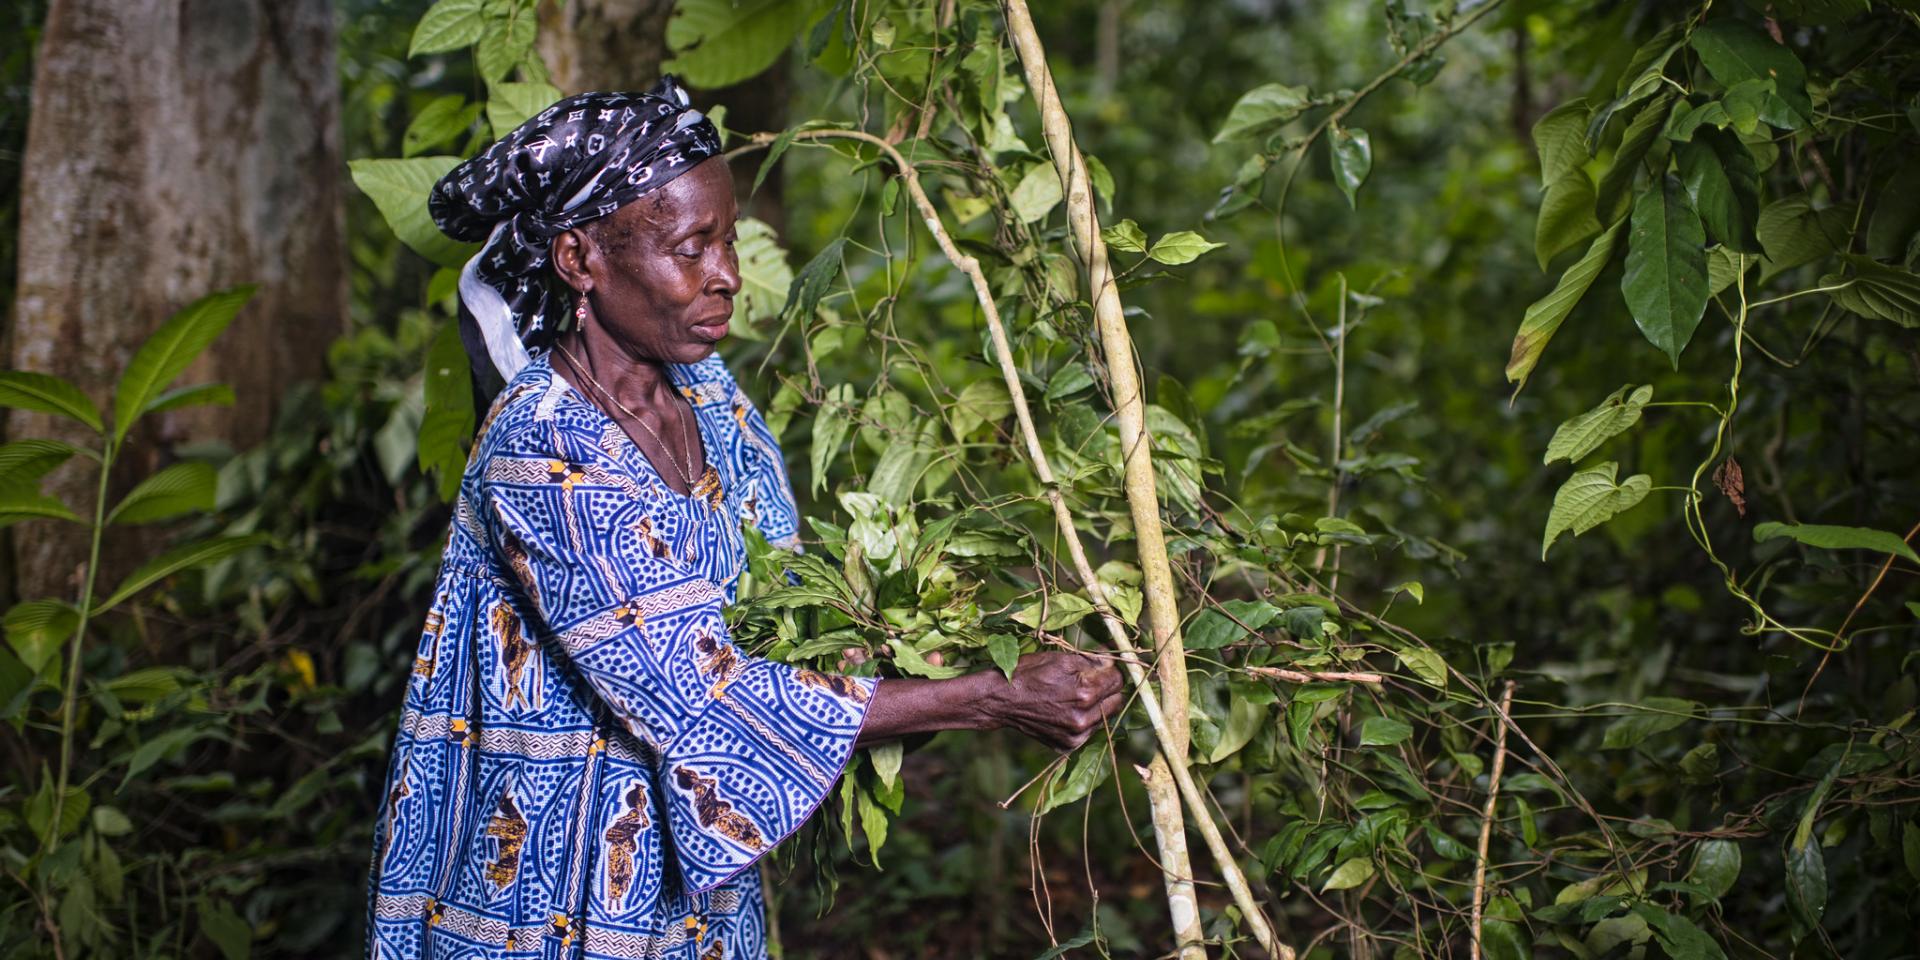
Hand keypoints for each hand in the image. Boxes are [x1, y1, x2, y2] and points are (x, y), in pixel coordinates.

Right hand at [987, 650, 1126, 750]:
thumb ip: (1091, 661)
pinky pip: (1089, 731)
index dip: (1111, 670)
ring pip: (1105, 717)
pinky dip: (1084, 719)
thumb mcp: (1060, 659)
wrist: (1001, 701)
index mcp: (1084, 693)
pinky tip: (1067, 710)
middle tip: (1093, 681)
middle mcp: (1083, 718)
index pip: (1118, 680)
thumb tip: (1111, 660)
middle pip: (1117, 701)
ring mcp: (1076, 735)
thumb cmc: (1028, 674)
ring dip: (1097, 706)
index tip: (1103, 666)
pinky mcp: (1068, 745)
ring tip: (1074, 696)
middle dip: (1108, 689)